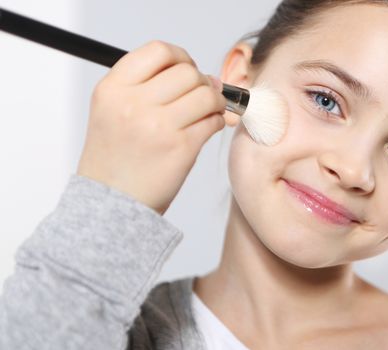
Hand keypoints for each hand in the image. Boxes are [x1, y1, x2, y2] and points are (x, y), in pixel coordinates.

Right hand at [77, 41, 226, 214]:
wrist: (110, 204)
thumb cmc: (115, 159)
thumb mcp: (113, 111)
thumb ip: (150, 87)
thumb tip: (207, 77)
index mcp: (113, 88)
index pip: (159, 51)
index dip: (180, 57)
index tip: (186, 70)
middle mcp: (133, 103)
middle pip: (187, 72)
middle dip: (200, 82)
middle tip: (199, 97)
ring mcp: (157, 126)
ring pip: (206, 94)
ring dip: (215, 101)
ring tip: (207, 112)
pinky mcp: (180, 148)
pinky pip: (213, 121)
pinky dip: (216, 122)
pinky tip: (205, 129)